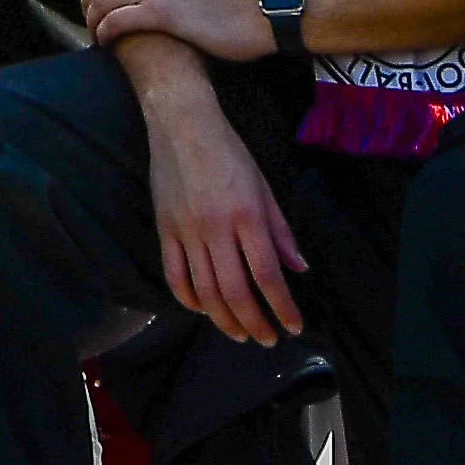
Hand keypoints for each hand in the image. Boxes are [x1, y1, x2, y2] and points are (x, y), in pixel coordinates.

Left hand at [80, 0, 273, 63]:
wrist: (252, 16)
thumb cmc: (227, 2)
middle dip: (86, 0)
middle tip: (88, 17)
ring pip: (103, 0)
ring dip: (92, 18)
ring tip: (96, 32)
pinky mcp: (160, 14)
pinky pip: (116, 20)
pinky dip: (104, 31)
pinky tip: (106, 41)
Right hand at [139, 76, 311, 343]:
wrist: (182, 124)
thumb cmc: (230, 152)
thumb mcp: (264, 187)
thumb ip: (281, 231)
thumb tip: (299, 269)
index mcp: (246, 216)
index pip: (267, 275)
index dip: (282, 307)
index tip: (294, 326)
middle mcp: (216, 229)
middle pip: (235, 291)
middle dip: (255, 323)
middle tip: (267, 340)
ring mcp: (186, 231)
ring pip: (204, 291)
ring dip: (224, 320)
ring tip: (240, 334)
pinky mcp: (165, 230)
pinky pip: (175, 275)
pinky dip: (189, 300)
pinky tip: (204, 309)